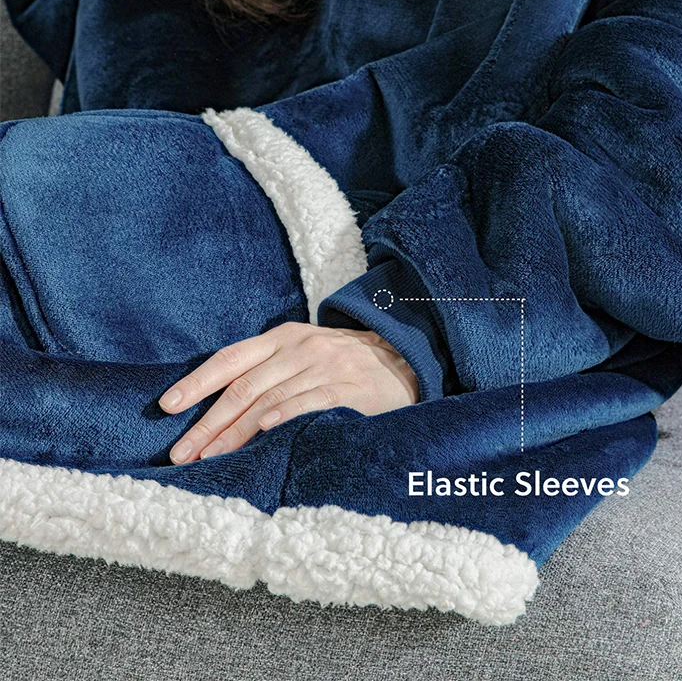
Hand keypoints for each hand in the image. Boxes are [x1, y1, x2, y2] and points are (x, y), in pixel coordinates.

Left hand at [160, 322, 418, 463]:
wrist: (400, 358)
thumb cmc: (340, 362)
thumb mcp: (302, 351)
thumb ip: (266, 368)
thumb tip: (218, 405)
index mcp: (282, 337)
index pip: (230, 359)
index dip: (197, 382)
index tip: (168, 406)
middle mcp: (299, 349)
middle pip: (242, 387)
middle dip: (207, 423)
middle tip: (181, 453)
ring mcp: (323, 367)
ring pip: (268, 400)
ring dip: (234, 433)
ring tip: (209, 459)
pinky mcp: (346, 388)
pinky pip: (307, 403)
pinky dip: (282, 418)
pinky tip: (262, 435)